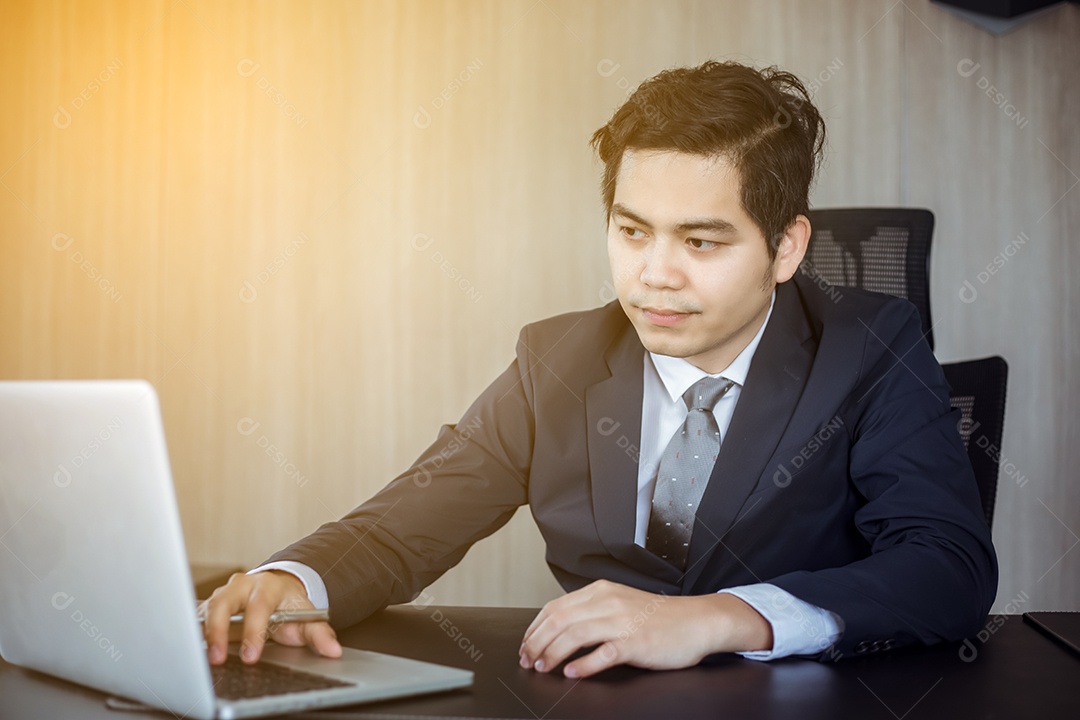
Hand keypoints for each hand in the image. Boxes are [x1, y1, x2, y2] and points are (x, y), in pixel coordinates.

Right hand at [200, 570, 341, 664]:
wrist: (280, 591)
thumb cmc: (290, 606)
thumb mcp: (308, 618)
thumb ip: (320, 634)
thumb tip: (333, 650)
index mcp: (268, 587)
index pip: (258, 607)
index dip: (253, 632)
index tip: (251, 655)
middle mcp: (242, 586)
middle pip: (223, 602)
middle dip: (218, 630)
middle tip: (218, 657)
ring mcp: (224, 593)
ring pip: (207, 607)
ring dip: (204, 632)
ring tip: (205, 657)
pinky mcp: (211, 604)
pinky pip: (198, 615)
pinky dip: (195, 630)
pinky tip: (193, 647)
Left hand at [518, 579, 772, 677]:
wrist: (698, 621)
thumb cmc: (659, 617)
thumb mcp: (620, 603)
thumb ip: (592, 611)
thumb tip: (558, 630)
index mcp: (601, 591)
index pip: (555, 607)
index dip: (534, 629)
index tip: (525, 646)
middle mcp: (609, 602)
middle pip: (559, 620)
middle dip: (537, 642)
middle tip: (528, 660)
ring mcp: (622, 622)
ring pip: (575, 634)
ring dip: (552, 654)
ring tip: (542, 667)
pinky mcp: (636, 642)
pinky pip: (603, 653)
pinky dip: (584, 664)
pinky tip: (572, 673)